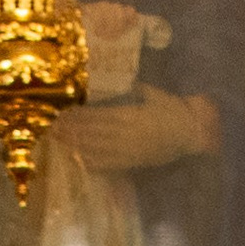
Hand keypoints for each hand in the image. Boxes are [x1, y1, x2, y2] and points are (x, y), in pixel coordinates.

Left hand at [59, 93, 217, 173]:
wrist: (191, 134)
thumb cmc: (174, 111)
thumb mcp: (156, 95)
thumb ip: (138, 89)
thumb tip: (124, 81)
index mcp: (131, 114)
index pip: (100, 115)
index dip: (81, 116)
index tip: (66, 113)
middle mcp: (126, 133)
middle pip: (93, 133)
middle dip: (72, 131)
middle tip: (53, 129)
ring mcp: (128, 150)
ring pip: (97, 148)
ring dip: (77, 146)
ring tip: (60, 142)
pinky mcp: (132, 163)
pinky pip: (109, 165)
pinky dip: (93, 163)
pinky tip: (79, 160)